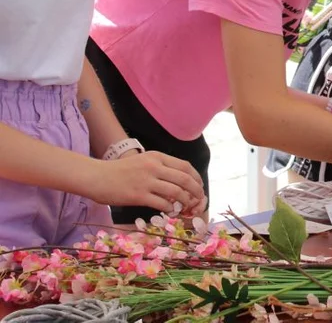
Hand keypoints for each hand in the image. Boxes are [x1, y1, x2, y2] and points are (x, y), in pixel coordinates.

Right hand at [87, 151, 206, 214]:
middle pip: (184, 179)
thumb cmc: (119, 171)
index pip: (185, 166)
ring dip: (185, 201)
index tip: (199, 186)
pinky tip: (170, 211)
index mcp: (157, 157)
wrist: (96, 176)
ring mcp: (146, 181)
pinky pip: (162, 203)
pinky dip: (170, 208)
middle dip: (196, 190)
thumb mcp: (143, 162)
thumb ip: (160, 168)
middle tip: (199, 199)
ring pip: (176, 192)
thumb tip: (178, 184)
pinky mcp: (138, 196)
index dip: (196, 177)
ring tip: (186, 206)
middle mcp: (154, 167)